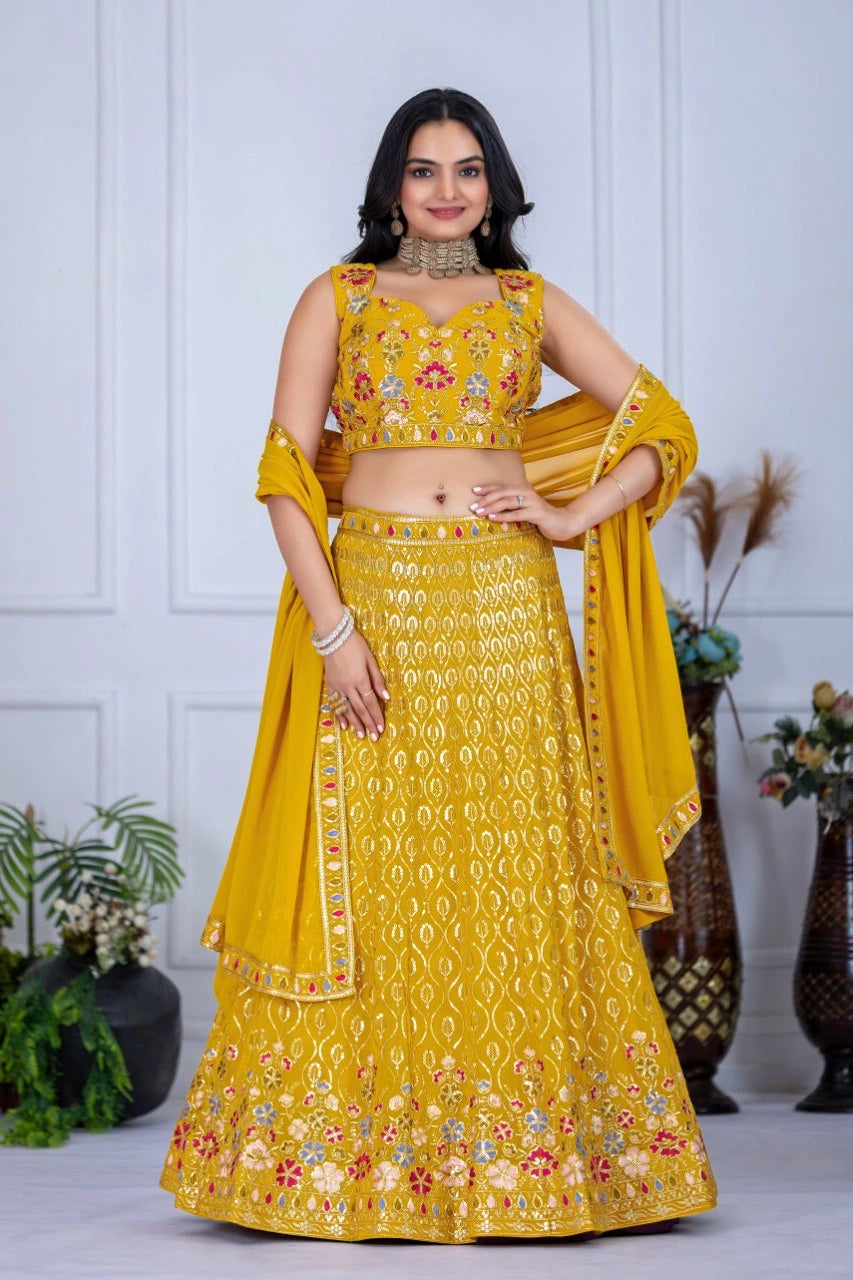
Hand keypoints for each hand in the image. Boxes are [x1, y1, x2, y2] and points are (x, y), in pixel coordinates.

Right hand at [322, 629, 389, 740]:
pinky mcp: (330, 684)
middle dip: (368, 724)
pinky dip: (340, 715)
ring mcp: (338, 686)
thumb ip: (378, 679)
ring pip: (347, 709)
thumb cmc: (355, 644)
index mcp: (361, 679)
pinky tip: (344, 725)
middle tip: (374, 737)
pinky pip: (335, 703)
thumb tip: (386, 697)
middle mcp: (349, 686)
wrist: (333, 635)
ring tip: (361, 735)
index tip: (381, 728)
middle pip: (360, 709)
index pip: (371, 702)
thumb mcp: (370, 659)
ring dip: (355, 723)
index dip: (377, 716)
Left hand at [469, 482, 589, 542]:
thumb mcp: (524, 510)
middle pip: (503, 492)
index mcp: (523, 489)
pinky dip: (504, 516)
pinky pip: (517, 514)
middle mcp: (527, 492)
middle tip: (473, 506)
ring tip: (479, 513)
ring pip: (508, 502)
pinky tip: (493, 519)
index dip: (488, 488)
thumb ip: (512, 508)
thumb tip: (491, 512)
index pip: (502, 486)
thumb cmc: (541, 518)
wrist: (563, 523)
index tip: (474, 491)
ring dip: (491, 507)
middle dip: (486, 499)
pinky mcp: (537, 513)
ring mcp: (533, 502)